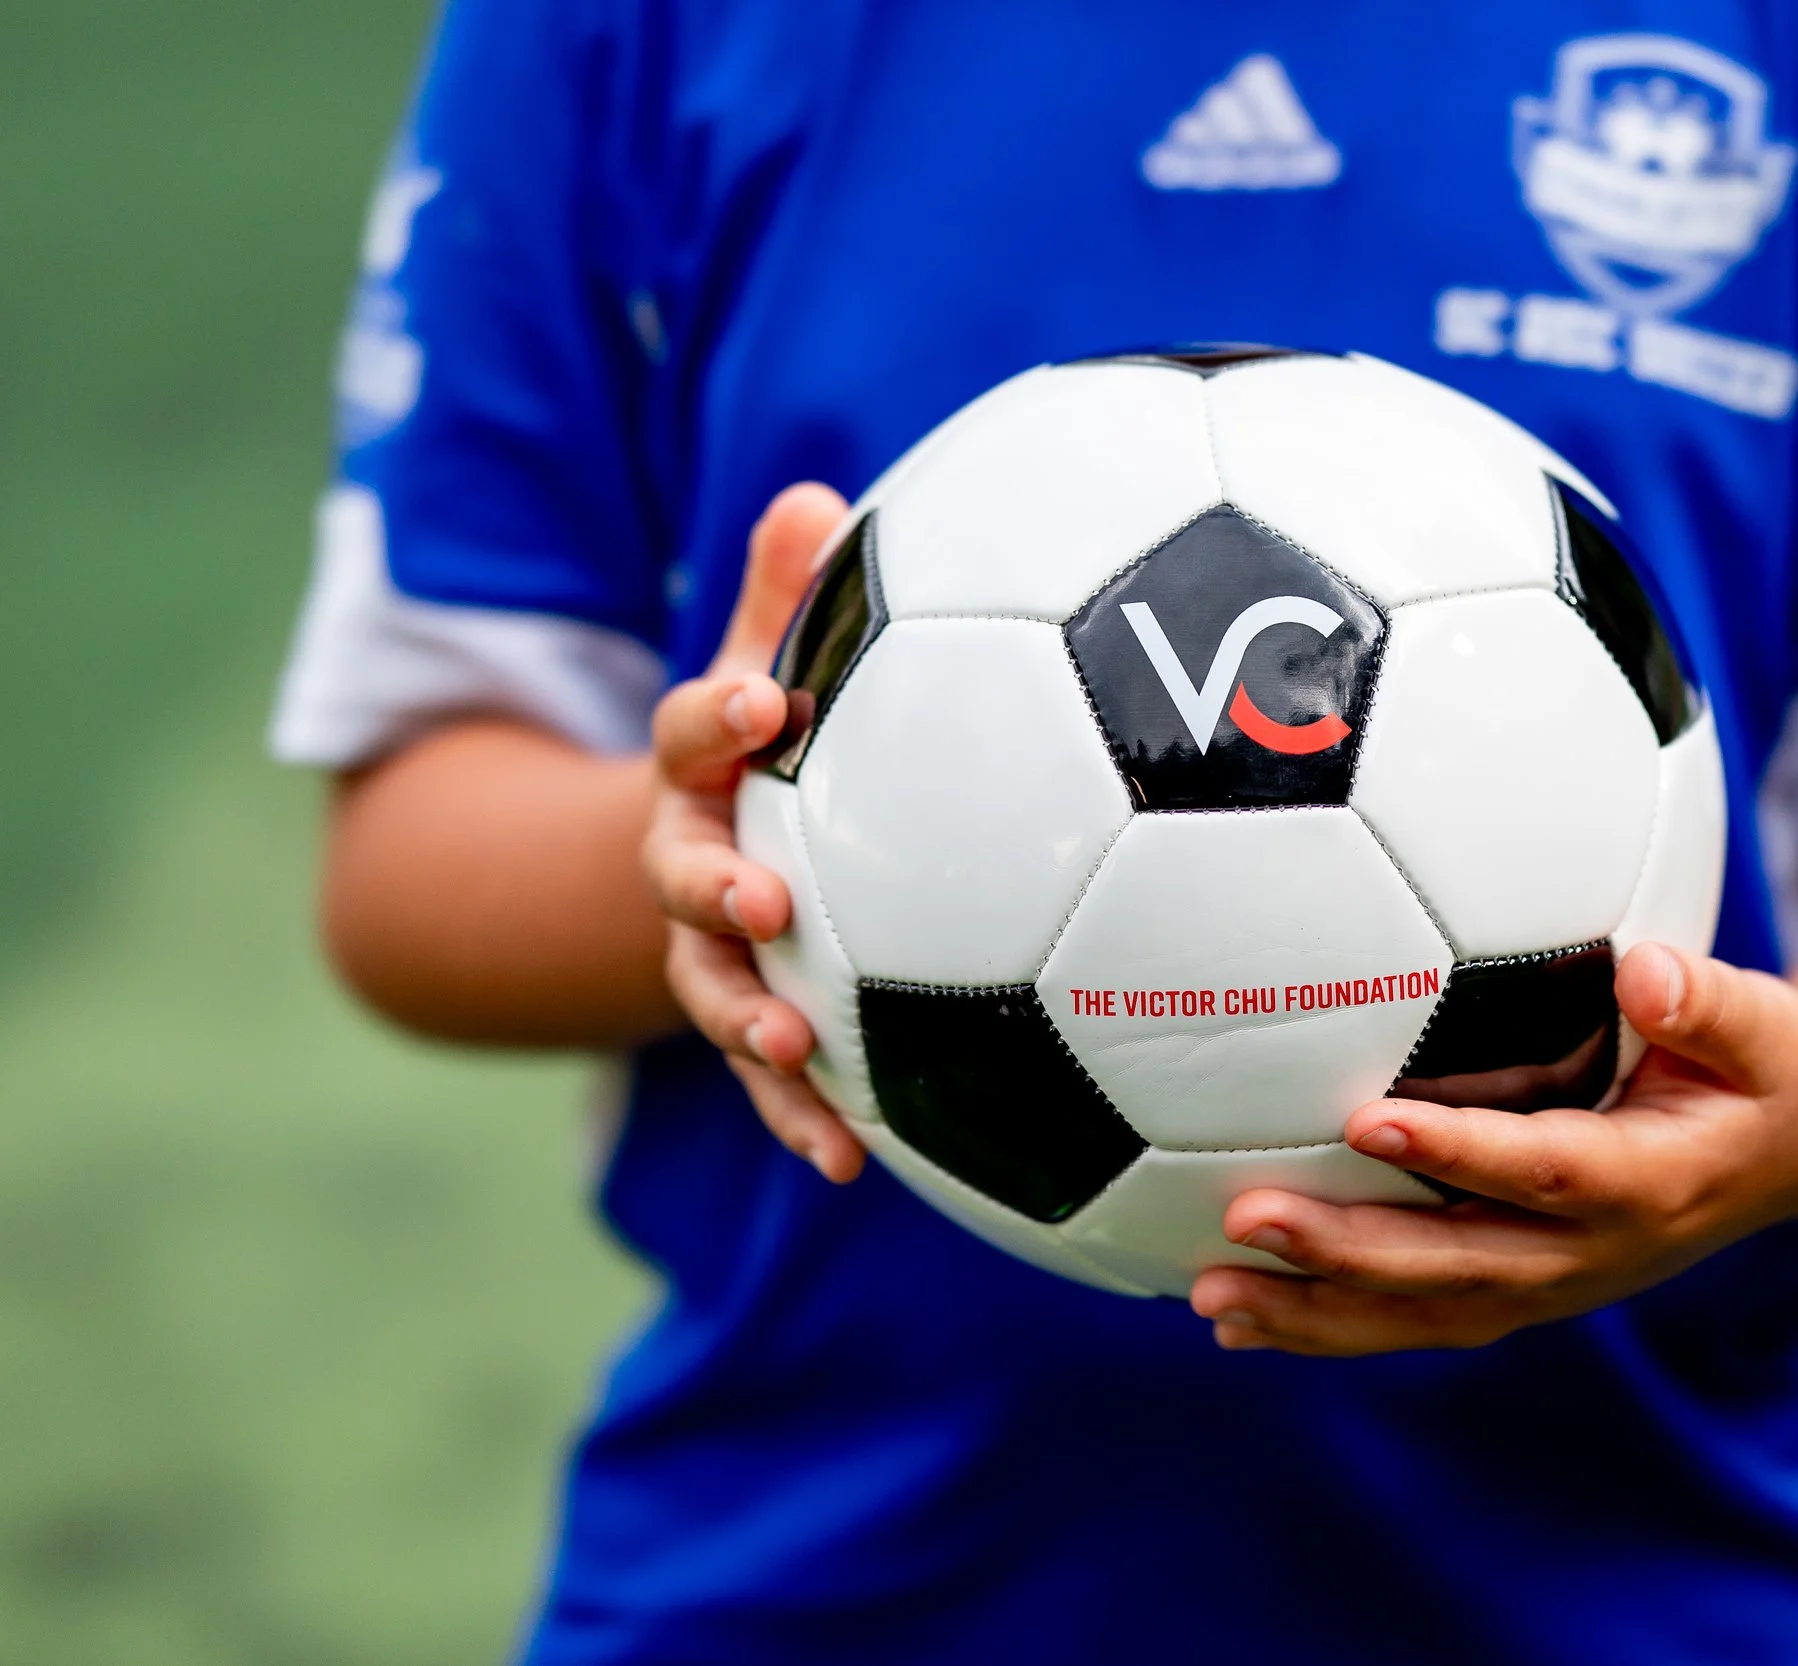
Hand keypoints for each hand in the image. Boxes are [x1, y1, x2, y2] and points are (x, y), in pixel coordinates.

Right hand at [643, 483, 865, 1181]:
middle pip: (681, 875)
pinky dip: (804, 1118)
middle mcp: (690, 859)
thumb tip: (815, 499)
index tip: (759, 707)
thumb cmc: (778, 734)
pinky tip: (853, 1161)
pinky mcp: (755, 1022)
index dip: (719, 717)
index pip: (692, 731)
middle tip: (762, 904)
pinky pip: (773, 1081)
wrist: (727, 842)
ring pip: (713, 990)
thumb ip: (791, 595)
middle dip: (713, 890)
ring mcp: (713, 952)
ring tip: (797, 1054)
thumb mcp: (773, 654)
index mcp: (702, 768)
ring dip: (750, 1024)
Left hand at [1188, 941, 1797, 1355]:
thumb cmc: (1770, 1068)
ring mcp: (1555, 1285)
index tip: (1366, 1117)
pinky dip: (1330, 1325)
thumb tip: (1646, 968)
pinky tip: (1237, 1317)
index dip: (1459, 1152)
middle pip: (1460, 1265)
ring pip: (1425, 1312)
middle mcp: (1595, 1253)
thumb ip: (1709, 999)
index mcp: (1652, 1182)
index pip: (1545, 1169)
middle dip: (1350, 1250)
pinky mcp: (1522, 1292)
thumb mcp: (1769, 1025)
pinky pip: (1418, 1319)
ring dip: (1318, 1311)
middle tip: (1246, 1216)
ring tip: (1211, 1297)